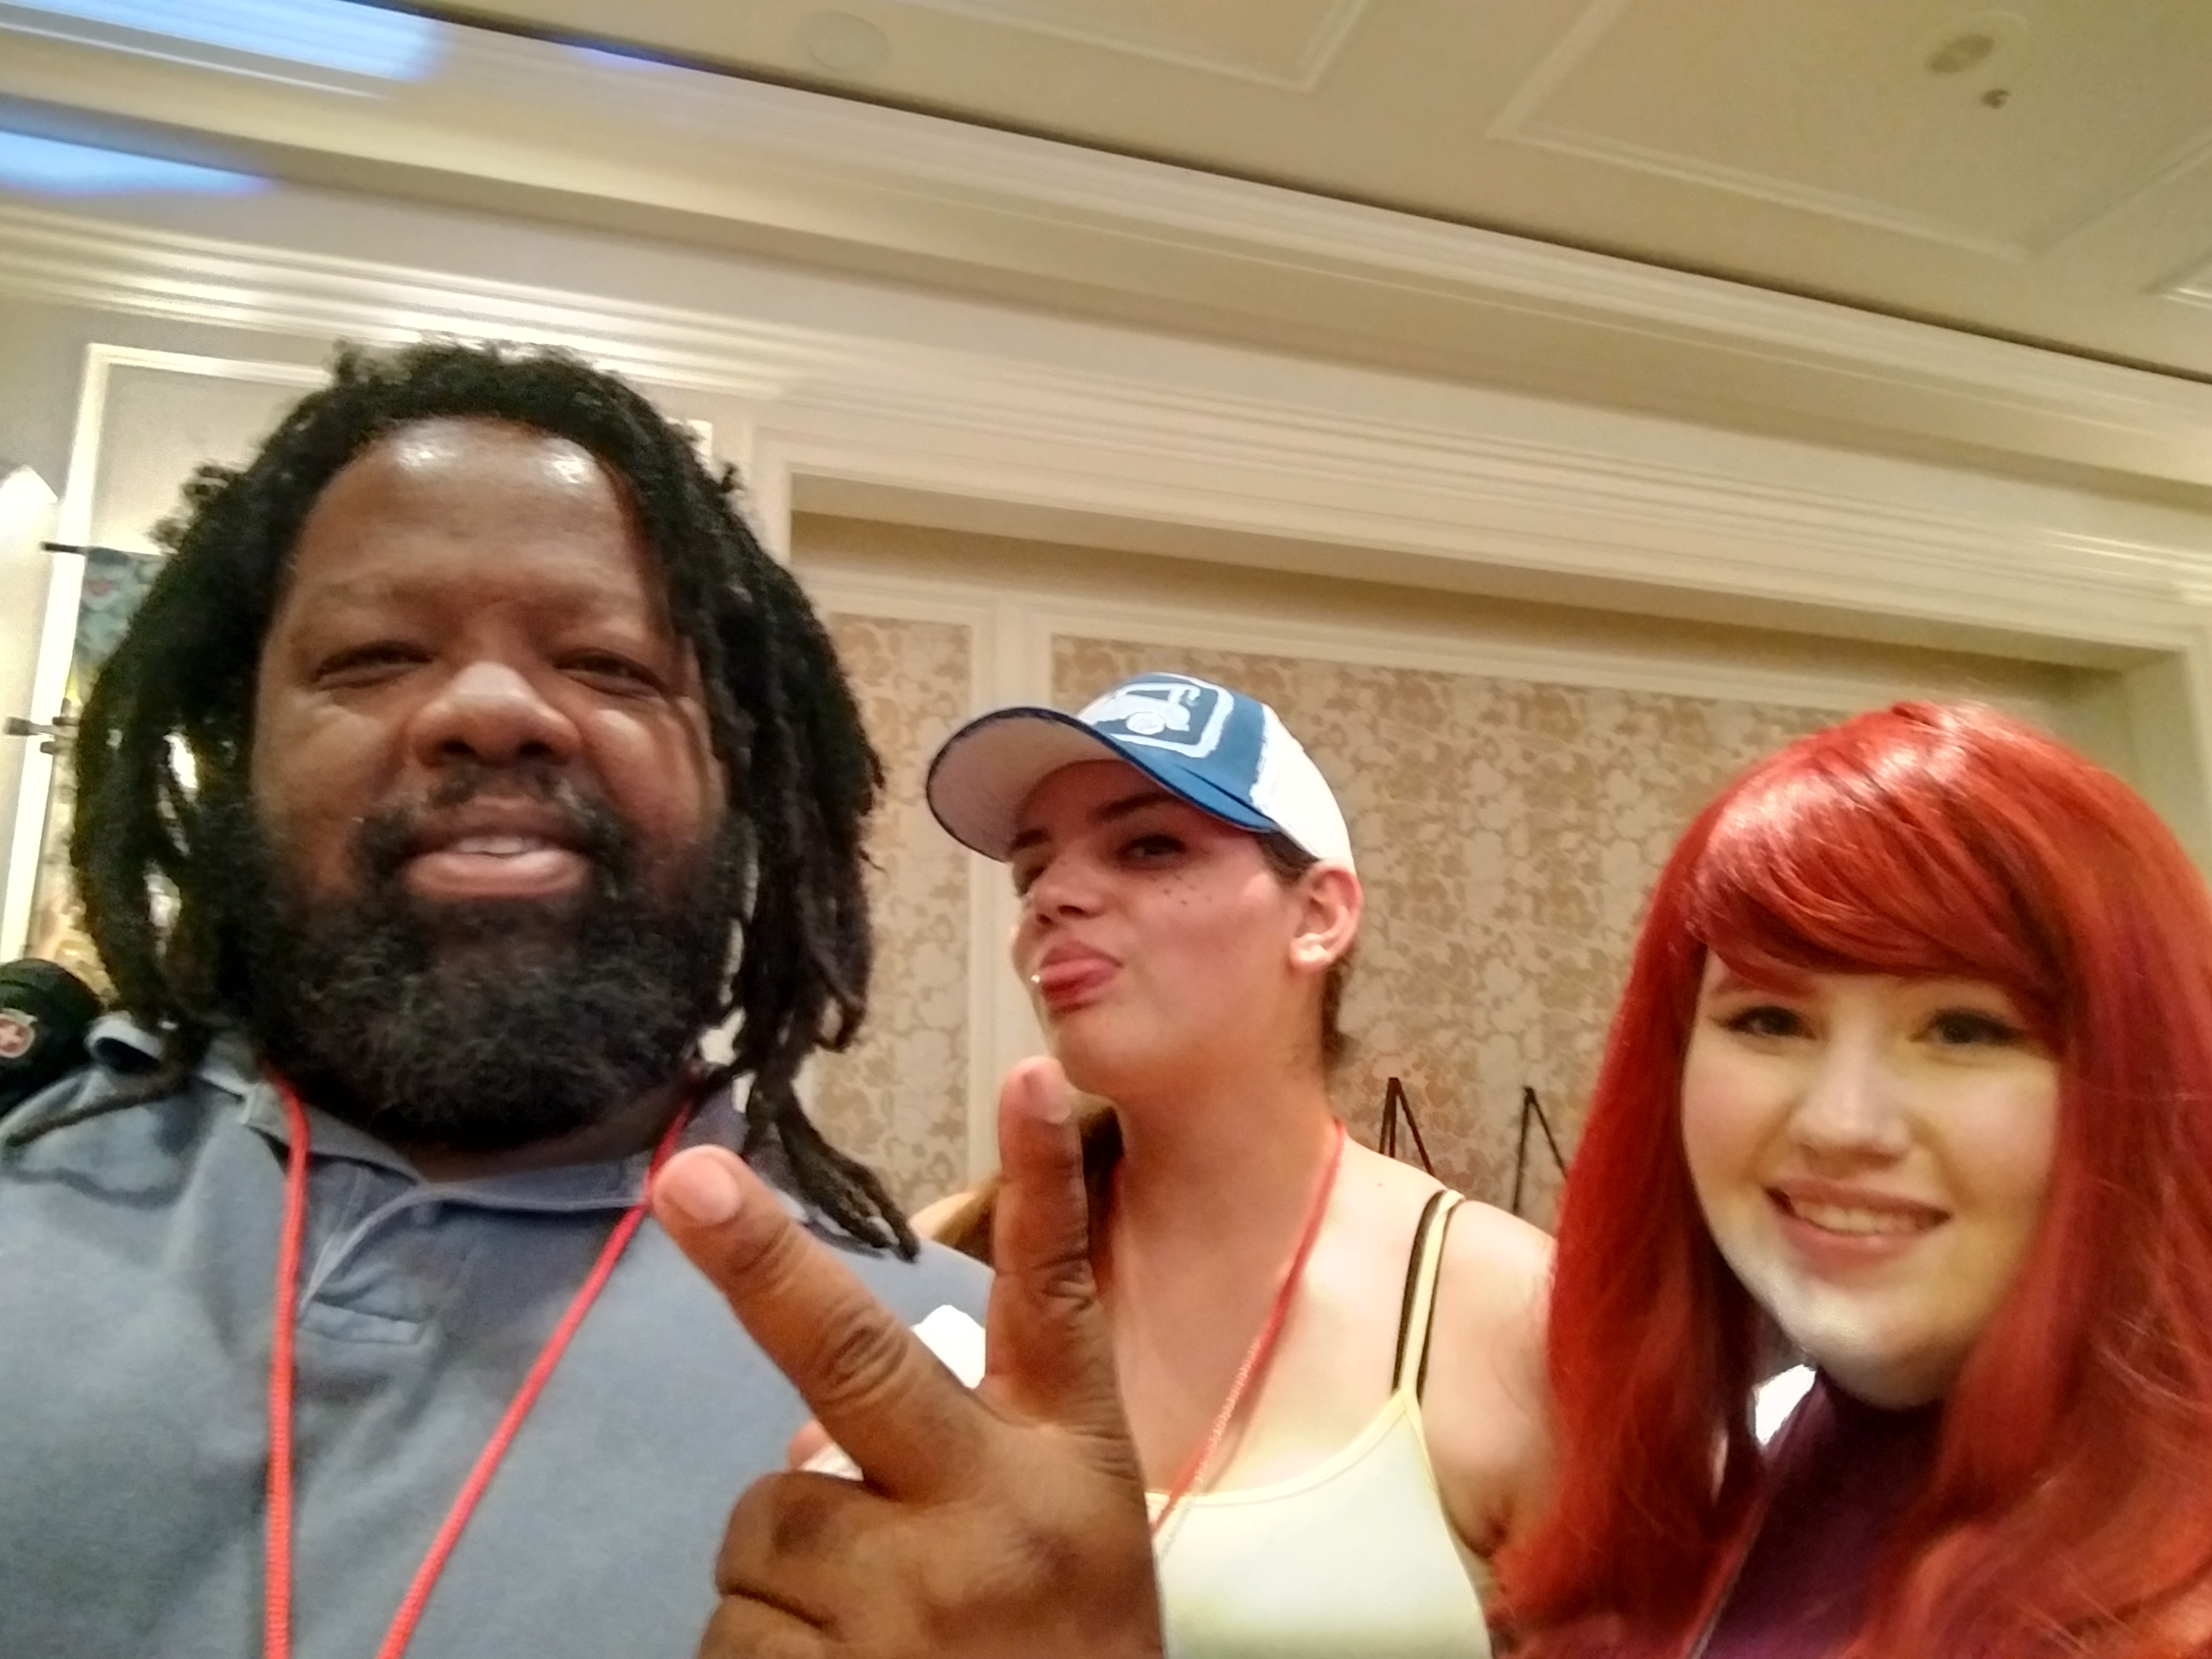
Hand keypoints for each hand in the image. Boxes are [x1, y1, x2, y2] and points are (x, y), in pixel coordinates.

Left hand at [652, 1058, 1162, 1658]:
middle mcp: (991, 1516)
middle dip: (761, 1263)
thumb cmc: (1064, 1658)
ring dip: (785, 1578)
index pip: (1058, 1304)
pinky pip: (732, 1636)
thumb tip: (800, 1433)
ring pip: (763, 1531)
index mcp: (1066, 1468)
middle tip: (685, 1184)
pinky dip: (760, 1655)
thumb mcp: (1058, 1545)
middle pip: (854, 1363)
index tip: (1033, 1073)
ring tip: (871, 1643)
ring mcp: (910, 1605)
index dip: (1044, 1184)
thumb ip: (952, 1464)